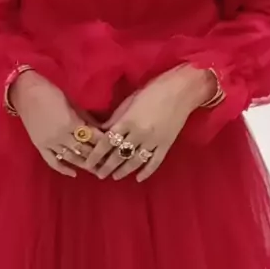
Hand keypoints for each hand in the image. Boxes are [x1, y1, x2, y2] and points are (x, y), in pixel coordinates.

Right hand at [11, 71, 102, 177]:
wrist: (27, 93)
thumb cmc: (51, 93)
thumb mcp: (72, 103)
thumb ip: (86, 118)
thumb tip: (100, 128)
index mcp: (71, 123)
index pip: (92, 137)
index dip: (103, 143)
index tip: (113, 148)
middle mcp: (62, 136)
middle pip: (83, 150)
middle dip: (97, 157)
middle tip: (109, 163)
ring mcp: (50, 143)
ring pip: (70, 158)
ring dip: (84, 165)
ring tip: (96, 170)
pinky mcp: (40, 146)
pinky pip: (52, 161)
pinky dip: (63, 169)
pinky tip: (74, 173)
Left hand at [84, 66, 215, 181]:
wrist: (181, 90)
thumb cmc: (152, 90)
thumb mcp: (130, 100)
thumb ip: (116, 118)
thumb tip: (102, 131)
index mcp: (127, 121)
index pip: (106, 142)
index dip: (96, 154)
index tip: (88, 163)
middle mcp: (138, 134)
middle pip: (118, 155)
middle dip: (106, 166)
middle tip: (98, 174)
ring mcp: (153, 141)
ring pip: (134, 161)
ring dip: (123, 171)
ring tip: (115, 176)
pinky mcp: (166, 145)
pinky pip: (154, 162)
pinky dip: (146, 172)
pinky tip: (139, 178)